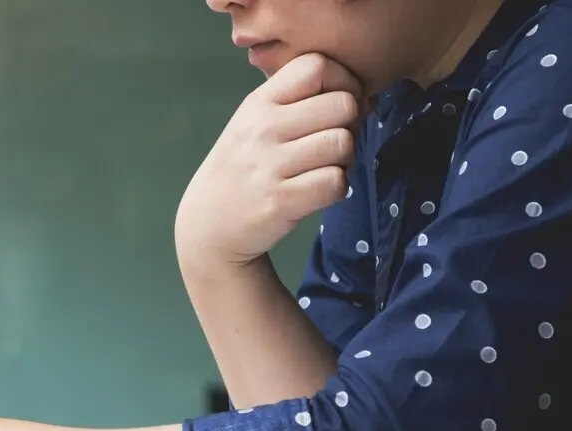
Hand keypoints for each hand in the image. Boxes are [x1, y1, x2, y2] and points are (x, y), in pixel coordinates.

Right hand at [175, 53, 366, 267]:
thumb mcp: (254, 124)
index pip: (316, 65)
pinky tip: (319, 190)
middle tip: (335, 141)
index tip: (339, 103)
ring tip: (326, 166)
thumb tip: (362, 95)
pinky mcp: (281, 201)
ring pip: (343, 143)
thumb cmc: (242, 169)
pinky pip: (335, 182)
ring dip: (346, 158)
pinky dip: (337, 188)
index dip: (343, 80)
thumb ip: (296, 103)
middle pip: (341, 104)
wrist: (209, 224)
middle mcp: (262, 128)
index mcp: (258, 103)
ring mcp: (270, 165)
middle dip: (351, 123)